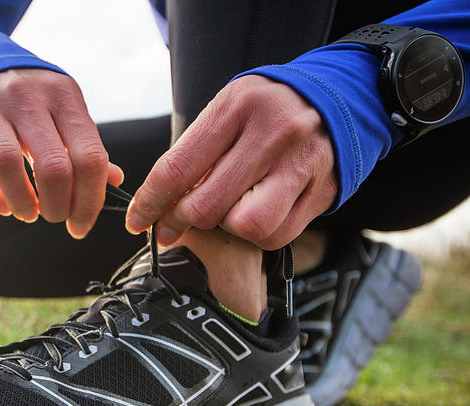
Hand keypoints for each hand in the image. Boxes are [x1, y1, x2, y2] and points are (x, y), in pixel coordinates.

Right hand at [0, 69, 123, 237]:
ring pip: (6, 164)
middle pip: (52, 166)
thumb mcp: (63, 108)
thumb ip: (85, 145)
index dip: (91, 200)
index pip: (89, 156)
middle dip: (58, 206)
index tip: (82, 223)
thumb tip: (114, 183)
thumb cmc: (29, 97)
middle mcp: (23, 96)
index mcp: (61, 95)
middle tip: (55, 216)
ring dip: (21, 202)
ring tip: (27, 213)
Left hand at [126, 75, 336, 249]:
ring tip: (225, 210)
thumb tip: (156, 207)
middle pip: (206, 206)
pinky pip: (275, 235)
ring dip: (225, 228)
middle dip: (180, 222)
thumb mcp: (227, 112)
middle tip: (174, 223)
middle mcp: (272, 134)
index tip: (137, 221)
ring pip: (244, 226)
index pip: (177, 169)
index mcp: (237, 107)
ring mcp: (301, 165)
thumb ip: (193, 154)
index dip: (150, 203)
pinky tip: (255, 214)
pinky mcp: (322, 192)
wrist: (339, 99)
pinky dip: (257, 235)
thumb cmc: (266, 110)